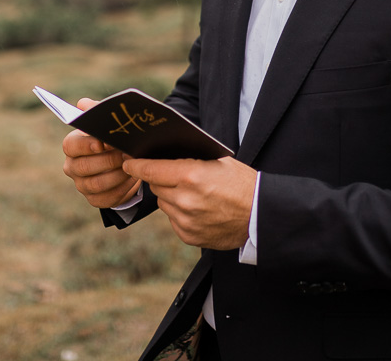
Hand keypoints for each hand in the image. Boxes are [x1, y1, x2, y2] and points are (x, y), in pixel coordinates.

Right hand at [62, 98, 141, 208]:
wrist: (123, 162)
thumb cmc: (113, 139)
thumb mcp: (107, 125)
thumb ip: (96, 111)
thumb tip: (82, 104)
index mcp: (72, 146)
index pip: (70, 146)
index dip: (87, 145)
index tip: (104, 142)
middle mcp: (72, 167)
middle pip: (84, 166)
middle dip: (108, 160)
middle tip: (127, 153)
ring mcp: (82, 185)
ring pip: (97, 183)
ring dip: (117, 174)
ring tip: (133, 166)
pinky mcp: (95, 199)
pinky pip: (108, 197)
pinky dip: (122, 188)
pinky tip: (133, 178)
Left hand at [122, 156, 256, 249]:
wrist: (261, 215)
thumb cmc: (242, 183)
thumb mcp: (218, 161)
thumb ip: (189, 159)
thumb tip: (164, 154)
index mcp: (190, 176)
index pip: (150, 169)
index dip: (136, 165)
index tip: (129, 162)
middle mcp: (184, 199)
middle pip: (155, 186)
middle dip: (160, 179)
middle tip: (175, 176)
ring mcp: (185, 220)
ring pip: (164, 204)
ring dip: (171, 197)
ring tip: (193, 194)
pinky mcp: (189, 236)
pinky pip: (173, 220)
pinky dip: (180, 214)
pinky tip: (199, 210)